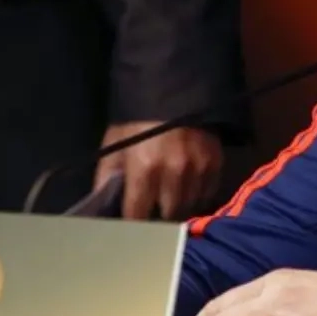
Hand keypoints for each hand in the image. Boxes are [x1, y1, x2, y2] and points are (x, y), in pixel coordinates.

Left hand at [95, 122, 221, 219]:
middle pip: (168, 216)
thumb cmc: (136, 122)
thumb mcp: (114, 146)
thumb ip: (106, 178)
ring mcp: (198, 169)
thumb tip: (101, 207)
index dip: (133, 222)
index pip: (138, 215)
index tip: (132, 223)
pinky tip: (187, 187)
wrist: (171, 92)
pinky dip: (197, 195)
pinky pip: (207, 193)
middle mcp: (174, 173)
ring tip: (171, 200)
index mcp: (144, 170)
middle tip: (153, 210)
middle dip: (159, 216)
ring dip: (180, 207)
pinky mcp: (215, 163)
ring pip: (190, 207)